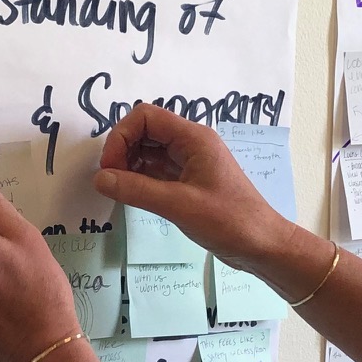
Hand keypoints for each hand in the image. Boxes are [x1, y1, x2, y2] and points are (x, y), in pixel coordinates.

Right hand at [94, 103, 292, 272]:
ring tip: (120, 190)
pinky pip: (156, 170)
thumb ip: (137, 190)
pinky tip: (132, 195)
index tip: (111, 167)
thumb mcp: (179, 205)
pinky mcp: (188, 181)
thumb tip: (100, 179)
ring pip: (149, 150)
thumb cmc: (229, 221)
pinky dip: (140, 178)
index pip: (146, 116)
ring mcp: (190, 162)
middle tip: (112, 181)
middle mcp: (191, 144)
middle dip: (122, 150)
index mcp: (194, 138)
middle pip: (145, 130)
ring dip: (129, 165)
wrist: (261, 245)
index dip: (121, 136)